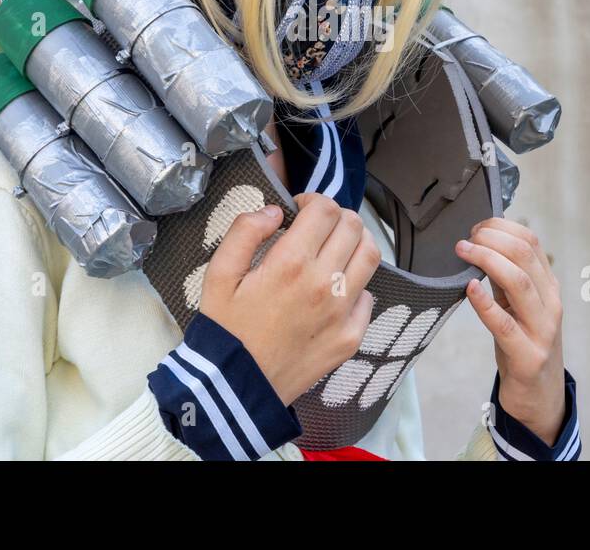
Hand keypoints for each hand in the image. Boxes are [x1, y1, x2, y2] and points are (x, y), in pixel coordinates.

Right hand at [199, 193, 380, 404]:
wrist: (237, 388)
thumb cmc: (226, 329)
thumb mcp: (219, 274)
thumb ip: (244, 232)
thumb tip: (275, 211)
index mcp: (290, 263)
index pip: (325, 210)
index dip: (314, 200)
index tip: (301, 209)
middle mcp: (324, 284)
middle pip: (353, 226)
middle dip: (336, 217)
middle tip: (318, 227)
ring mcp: (343, 312)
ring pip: (370, 256)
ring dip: (355, 242)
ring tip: (335, 248)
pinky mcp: (351, 336)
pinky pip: (368, 296)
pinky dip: (356, 284)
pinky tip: (335, 288)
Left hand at [455, 218, 565, 444]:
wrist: (540, 396)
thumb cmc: (524, 345)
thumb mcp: (518, 306)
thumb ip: (505, 279)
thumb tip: (481, 245)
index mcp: (548, 287)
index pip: (531, 242)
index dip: (502, 227)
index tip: (476, 227)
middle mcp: (550, 304)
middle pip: (525, 256)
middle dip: (491, 239)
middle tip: (465, 239)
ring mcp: (542, 330)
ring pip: (519, 283)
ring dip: (487, 260)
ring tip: (463, 252)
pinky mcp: (527, 356)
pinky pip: (505, 324)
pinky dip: (485, 304)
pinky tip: (470, 288)